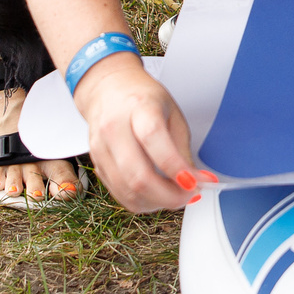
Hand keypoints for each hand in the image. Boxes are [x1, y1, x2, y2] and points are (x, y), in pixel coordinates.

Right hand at [74, 60, 210, 211]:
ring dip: (157, 202)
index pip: (154, 140)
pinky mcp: (96, 164)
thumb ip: (182, 150)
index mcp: (139, 108)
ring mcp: (101, 148)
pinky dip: (143, 202)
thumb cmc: (142, 99)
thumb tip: (197, 181)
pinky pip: (120, 194)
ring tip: (175, 195)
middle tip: (189, 195)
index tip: (194, 183)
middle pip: (138, 176)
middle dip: (169, 196)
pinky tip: (157, 194)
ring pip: (128, 191)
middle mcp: (114, 128)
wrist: (108, 90)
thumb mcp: (172, 114)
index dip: (175, 167)